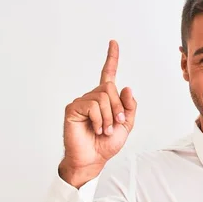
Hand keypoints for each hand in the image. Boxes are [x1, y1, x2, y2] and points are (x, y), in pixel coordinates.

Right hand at [60, 40, 136, 186]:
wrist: (93, 159)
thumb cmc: (106, 143)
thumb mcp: (126, 125)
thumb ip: (129, 107)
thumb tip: (126, 87)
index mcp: (106, 99)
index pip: (108, 74)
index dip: (112, 58)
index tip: (114, 42)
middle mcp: (93, 97)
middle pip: (110, 89)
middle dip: (118, 108)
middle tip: (116, 124)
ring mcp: (82, 102)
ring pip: (102, 98)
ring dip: (108, 117)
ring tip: (104, 130)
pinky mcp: (73, 108)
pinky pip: (92, 106)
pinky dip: (99, 119)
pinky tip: (95, 129)